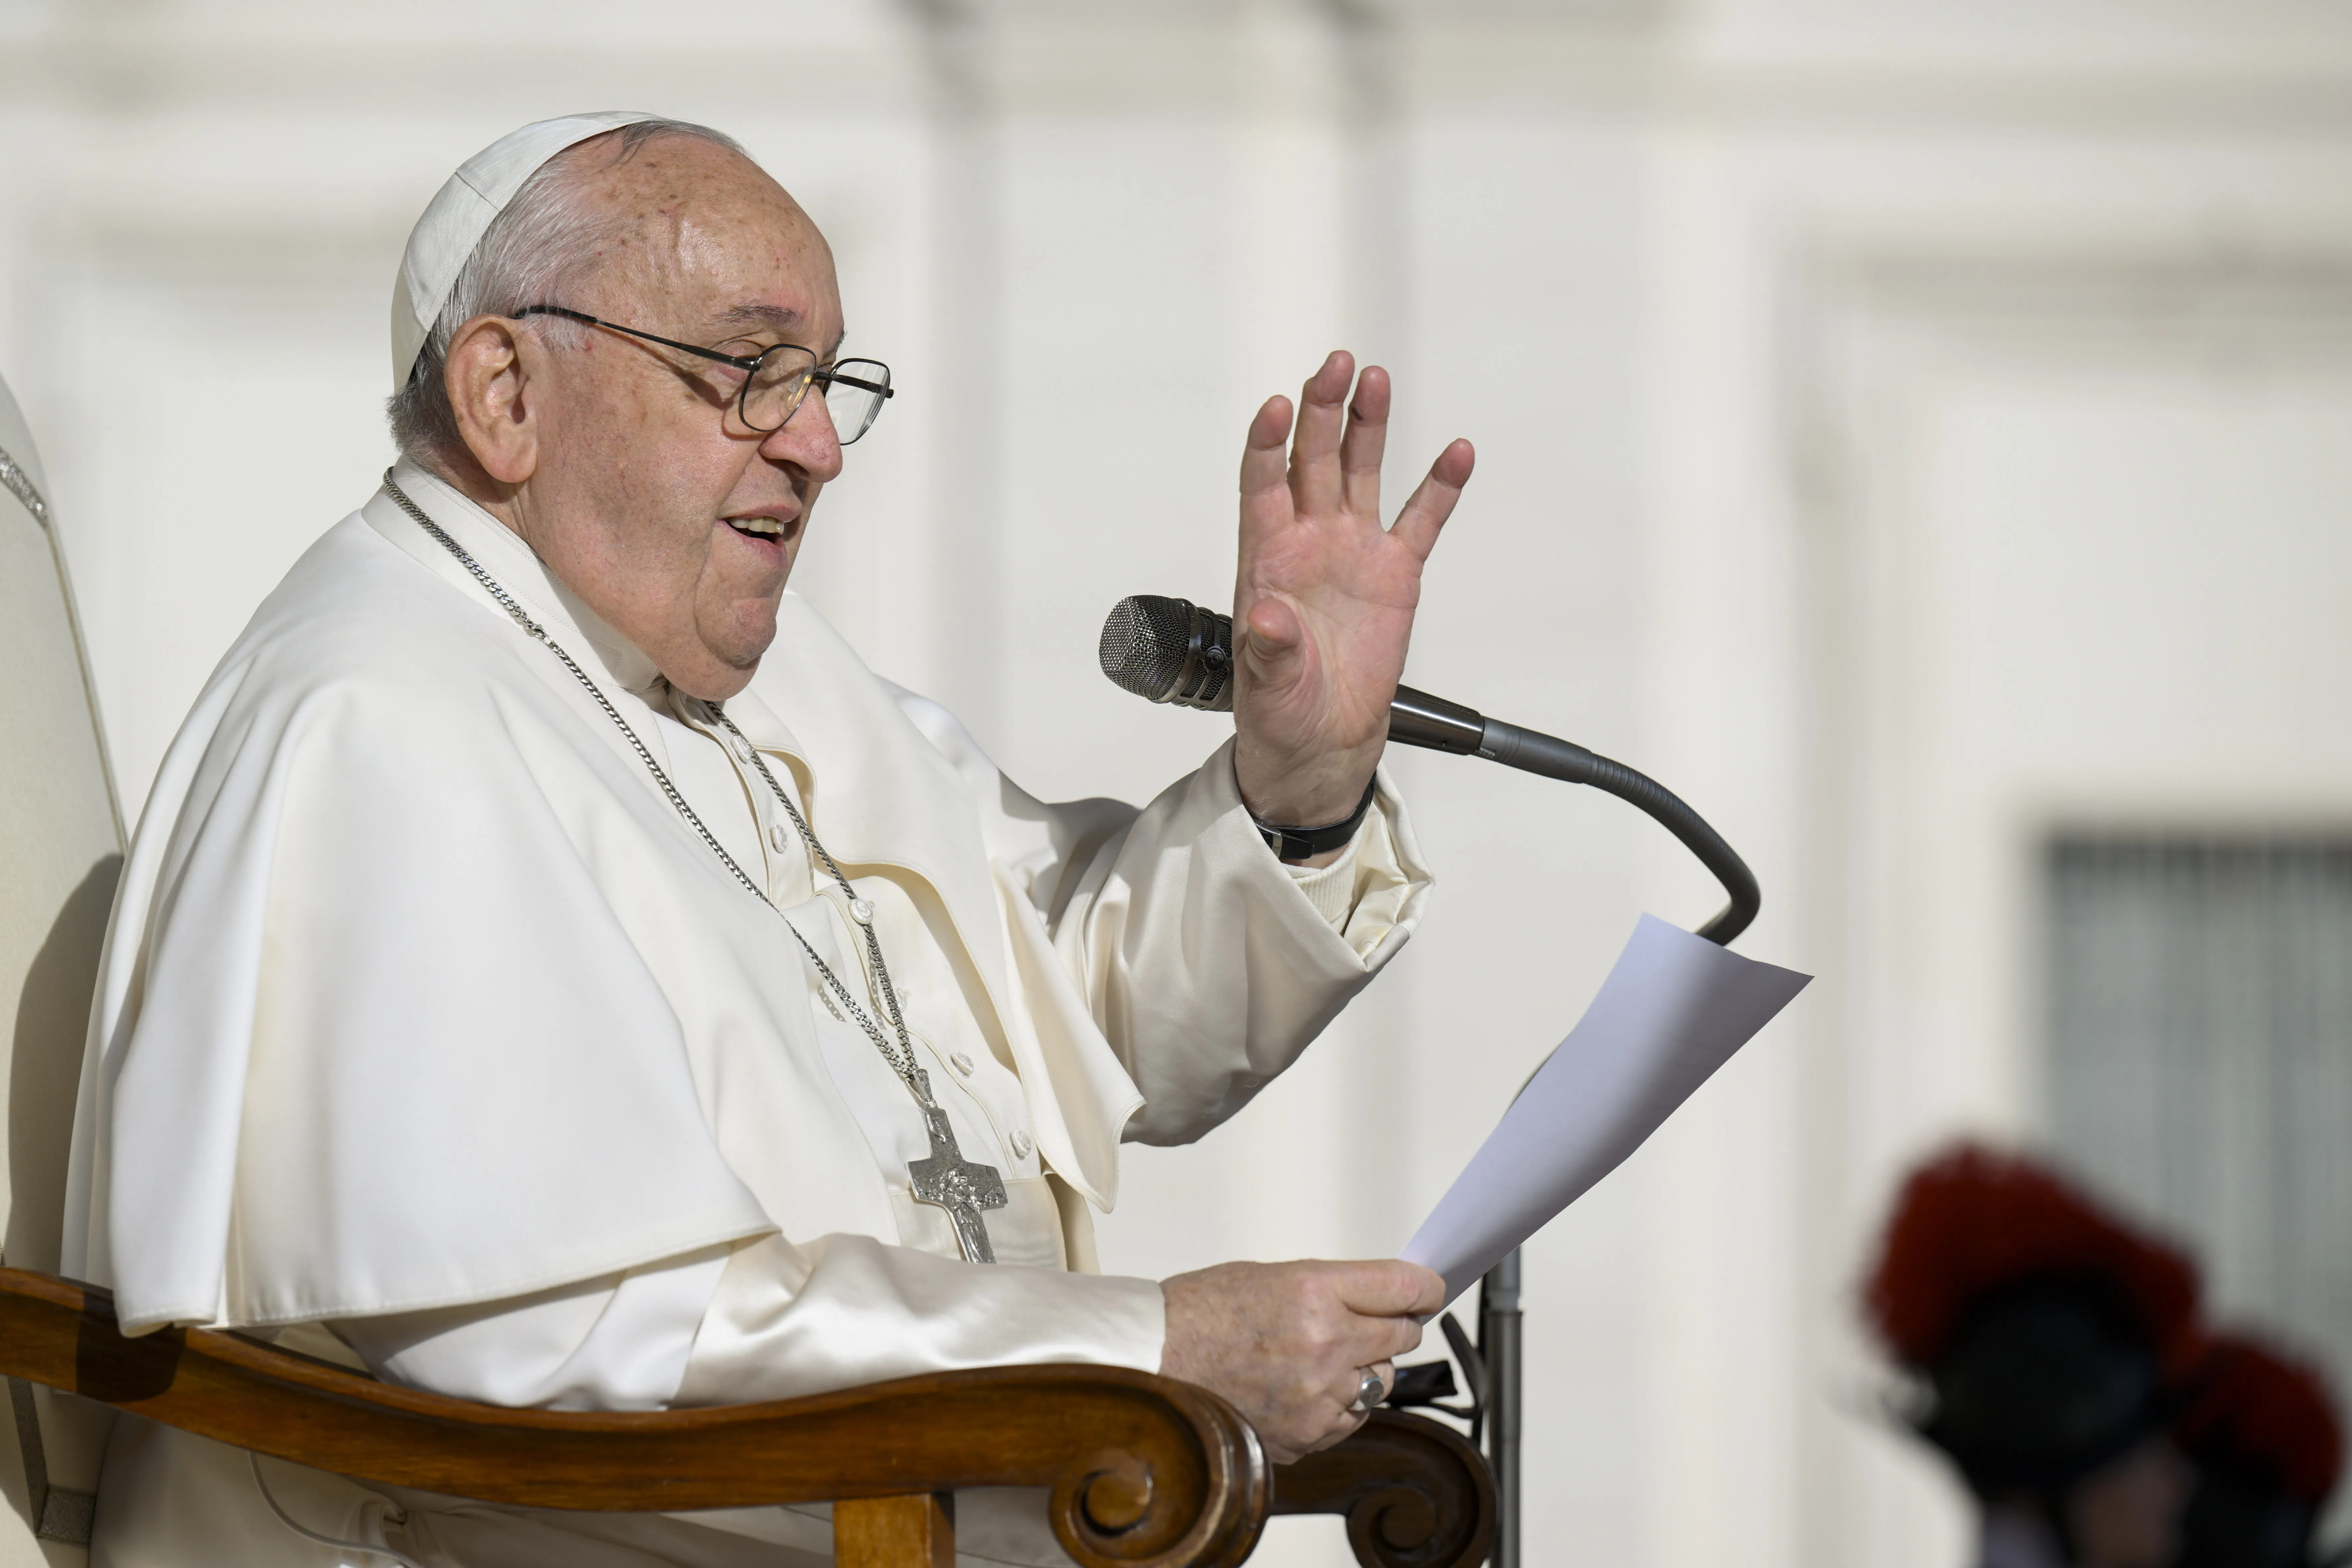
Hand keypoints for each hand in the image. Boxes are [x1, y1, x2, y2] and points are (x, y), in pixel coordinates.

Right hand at [1158, 1259, 1445, 1463]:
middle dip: (1397, 1324)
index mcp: (1313, 1293)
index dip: (1427, 1287)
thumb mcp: (1272, 1276)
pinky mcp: (1306, 1434)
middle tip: (1380, 1320)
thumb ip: (1333, 1290)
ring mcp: (1316, 1396)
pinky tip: (1309, 1386)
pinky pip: (1352, 1417)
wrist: (1153, 1360)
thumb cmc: (1201, 1312)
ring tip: (1327, 1356)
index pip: (1403, 1289)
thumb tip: (1383, 1299)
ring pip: (1381, 1381)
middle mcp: (1323, 1345)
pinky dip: (1342, 1403)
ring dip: (1368, 1366)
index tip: (1430, 1289)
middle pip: (1402, 1335)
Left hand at [1232, 352, 1473, 851]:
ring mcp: (1352, 550)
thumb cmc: (1281, 708)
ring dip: (1368, 425)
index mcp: (1267, 557)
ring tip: (1376, 380)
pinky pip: (1420, 520)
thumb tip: (1266, 617)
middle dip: (1322, 410)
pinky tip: (1457, 453)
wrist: (1321, 739)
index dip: (1268, 444)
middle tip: (1336, 364)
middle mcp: (1308, 540)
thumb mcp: (1268, 684)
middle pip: (1313, 459)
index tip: (1275, 407)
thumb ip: (1270, 648)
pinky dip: (1439, 487)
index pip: (1263, 484)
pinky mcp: (1395, 573)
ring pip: (1360, 472)